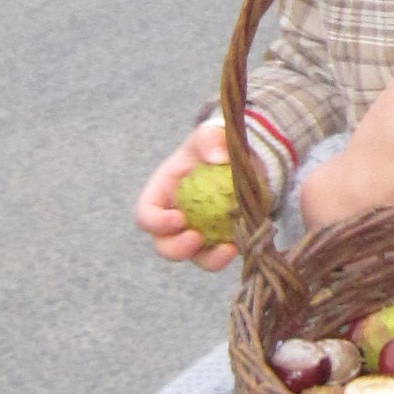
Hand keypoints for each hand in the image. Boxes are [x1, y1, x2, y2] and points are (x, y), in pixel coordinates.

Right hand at [135, 122, 237, 271]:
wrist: (247, 157)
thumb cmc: (218, 144)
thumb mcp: (212, 134)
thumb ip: (211, 138)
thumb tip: (217, 157)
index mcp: (162, 194)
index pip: (146, 214)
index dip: (156, 222)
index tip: (178, 218)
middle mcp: (175, 218)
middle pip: (164, 244)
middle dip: (176, 248)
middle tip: (196, 239)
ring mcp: (198, 232)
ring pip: (195, 257)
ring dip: (208, 259)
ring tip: (227, 249)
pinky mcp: (221, 240)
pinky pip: (221, 255)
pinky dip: (229, 254)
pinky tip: (242, 245)